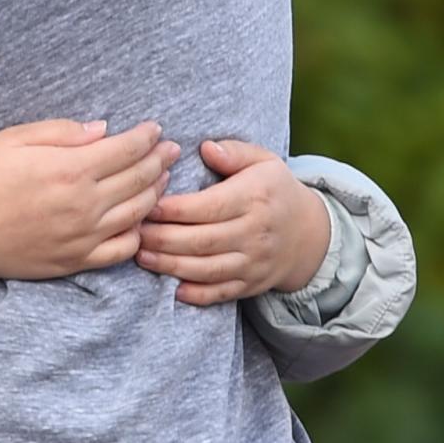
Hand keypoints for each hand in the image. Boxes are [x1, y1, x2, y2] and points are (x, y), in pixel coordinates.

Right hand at [0, 120, 180, 293]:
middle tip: (170, 150)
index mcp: (71, 169)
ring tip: (162, 179)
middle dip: (160, 160)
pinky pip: (123, 249)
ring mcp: (84, 236)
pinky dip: (138, 232)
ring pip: (138, 212)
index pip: (126, 149)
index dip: (147, 137)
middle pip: (139, 179)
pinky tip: (139, 220)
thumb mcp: (14, 139)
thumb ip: (62, 131)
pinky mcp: (78, 260)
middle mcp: (85, 204)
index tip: (156, 129)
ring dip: (156, 192)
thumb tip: (103, 130)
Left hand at [135, 140, 328, 306]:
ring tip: (141, 256)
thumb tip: (206, 148)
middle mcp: (255, 232)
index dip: (175, 209)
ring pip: (207, 269)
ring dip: (171, 266)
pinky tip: (174, 290)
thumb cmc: (274, 190)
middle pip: (202, 240)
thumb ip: (234, 151)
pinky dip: (198, 295)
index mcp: (254, 198)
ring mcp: (253, 262)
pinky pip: (222, 293)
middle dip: (163, 239)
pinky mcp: (251, 284)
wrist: (308, 235)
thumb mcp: (264, 161)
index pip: (209, 207)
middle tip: (134, 232)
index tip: (148, 204)